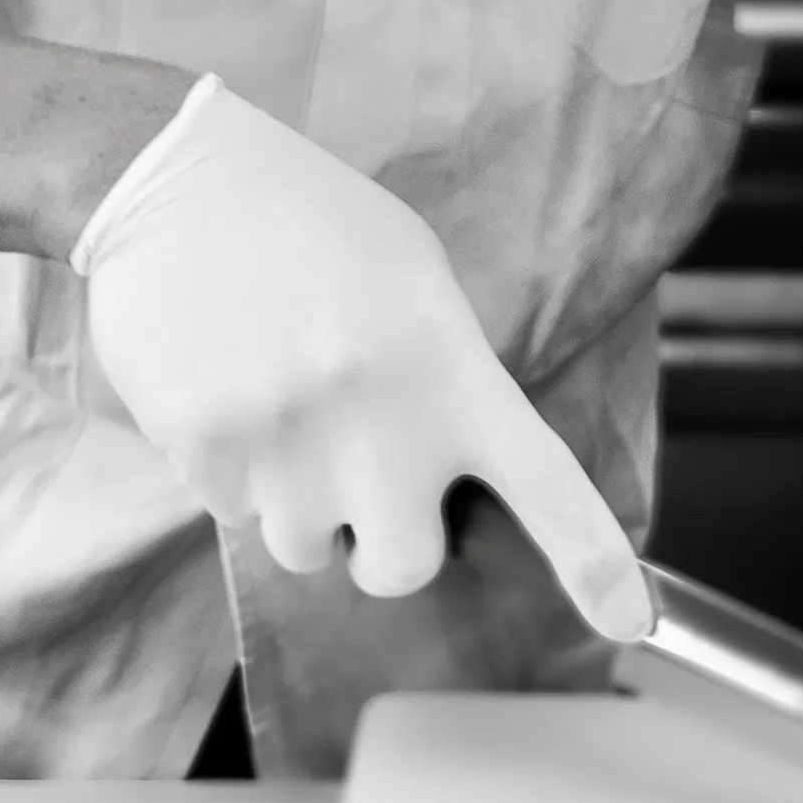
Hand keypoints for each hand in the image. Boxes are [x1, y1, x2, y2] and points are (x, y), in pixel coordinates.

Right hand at [72, 77, 648, 640]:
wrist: (173, 182)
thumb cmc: (311, 224)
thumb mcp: (414, 278)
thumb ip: (445, 379)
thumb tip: (443, 476)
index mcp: (449, 362)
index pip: (543, 477)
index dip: (591, 558)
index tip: (628, 620)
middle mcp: (378, 415)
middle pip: (401, 569)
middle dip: (383, 545)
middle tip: (363, 478)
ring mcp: (286, 440)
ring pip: (304, 549)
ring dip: (299, 505)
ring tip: (280, 403)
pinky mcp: (203, 450)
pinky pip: (230, 513)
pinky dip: (232, 472)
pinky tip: (226, 386)